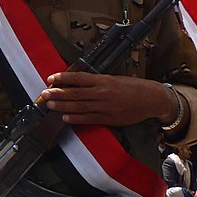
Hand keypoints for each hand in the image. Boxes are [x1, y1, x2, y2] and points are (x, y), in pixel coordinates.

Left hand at [42, 72, 172, 126]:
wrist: (152, 98)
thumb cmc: (132, 87)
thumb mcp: (113, 79)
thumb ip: (96, 81)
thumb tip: (75, 82)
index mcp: (103, 80)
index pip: (78, 78)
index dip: (63, 78)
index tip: (50, 78)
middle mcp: (102, 92)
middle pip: (75, 93)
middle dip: (58, 93)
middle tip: (45, 93)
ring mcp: (105, 106)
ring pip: (79, 106)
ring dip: (63, 106)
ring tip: (50, 104)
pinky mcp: (109, 118)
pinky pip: (89, 119)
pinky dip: (76, 118)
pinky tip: (65, 117)